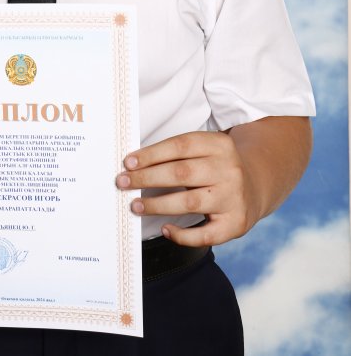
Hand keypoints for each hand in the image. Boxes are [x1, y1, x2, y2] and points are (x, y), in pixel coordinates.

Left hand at [116, 131, 258, 246]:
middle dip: (146, 178)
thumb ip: (178, 154)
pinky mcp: (236, 223)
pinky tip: (165, 229)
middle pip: (181, 173)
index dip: (151, 154)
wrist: (257, 184)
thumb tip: (135, 165)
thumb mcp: (206, 149)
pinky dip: (182, 235)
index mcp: (219, 145)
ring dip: (157, 205)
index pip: (180, 146)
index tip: (128, 162)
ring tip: (135, 206)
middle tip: (122, 182)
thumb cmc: (217, 166)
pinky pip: (204, 234)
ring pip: (189, 202)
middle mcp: (229, 170)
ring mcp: (234, 197)